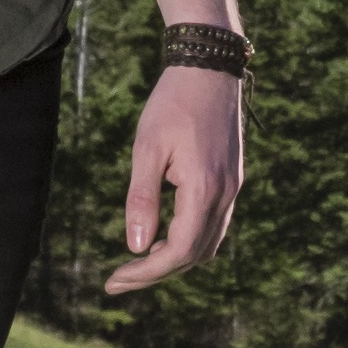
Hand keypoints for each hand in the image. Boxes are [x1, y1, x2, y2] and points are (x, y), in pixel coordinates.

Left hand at [105, 66, 245, 291]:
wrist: (209, 67)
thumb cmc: (172, 103)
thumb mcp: (147, 148)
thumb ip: (142, 198)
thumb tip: (136, 246)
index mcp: (204, 188)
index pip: (178, 251)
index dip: (146, 273)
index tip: (114, 280)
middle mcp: (226, 194)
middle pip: (194, 256)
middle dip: (155, 273)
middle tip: (117, 280)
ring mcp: (233, 188)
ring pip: (207, 245)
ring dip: (174, 260)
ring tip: (138, 260)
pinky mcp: (233, 180)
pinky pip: (214, 226)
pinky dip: (189, 241)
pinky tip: (163, 235)